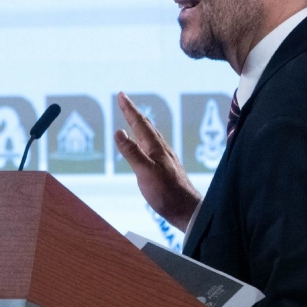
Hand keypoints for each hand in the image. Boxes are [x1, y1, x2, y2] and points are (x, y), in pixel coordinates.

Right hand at [114, 92, 200, 230]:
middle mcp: (161, 149)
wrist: (187, 210)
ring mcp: (165, 157)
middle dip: (134, 112)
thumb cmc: (167, 193)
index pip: (139, 123)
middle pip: (146, 125)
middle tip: (124, 100)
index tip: (121, 95)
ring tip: (134, 117)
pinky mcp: (166, 167)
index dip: (129, 109)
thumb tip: (118, 131)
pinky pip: (153, 144)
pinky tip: (146, 144)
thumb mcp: (145, 173)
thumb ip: (132, 153)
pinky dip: (145, 137)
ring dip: (141, 123)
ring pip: (151, 134)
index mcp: (155, 147)